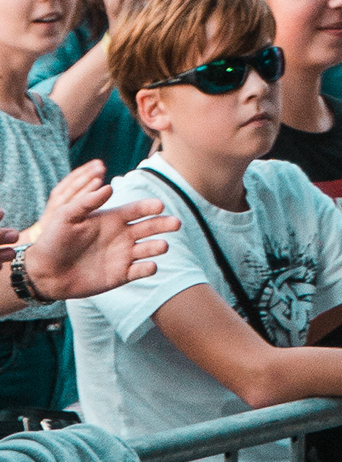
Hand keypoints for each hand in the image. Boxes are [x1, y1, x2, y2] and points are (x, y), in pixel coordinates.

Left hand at [20, 161, 177, 302]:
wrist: (45, 272)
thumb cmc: (54, 240)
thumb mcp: (67, 215)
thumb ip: (88, 201)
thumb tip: (109, 186)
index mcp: (112, 218)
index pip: (137, 209)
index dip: (149, 207)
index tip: (160, 206)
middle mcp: (122, 235)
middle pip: (150, 227)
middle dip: (164, 224)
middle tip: (176, 223)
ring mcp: (122, 255)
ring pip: (148, 248)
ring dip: (158, 246)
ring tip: (164, 246)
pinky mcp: (120, 275)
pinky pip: (139, 271)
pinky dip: (148, 268)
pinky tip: (151, 266)